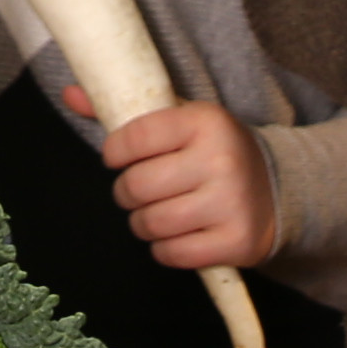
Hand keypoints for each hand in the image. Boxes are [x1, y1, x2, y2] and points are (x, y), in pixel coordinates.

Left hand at [97, 95, 280, 275]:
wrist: (277, 189)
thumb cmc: (212, 152)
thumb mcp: (178, 121)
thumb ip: (124, 111)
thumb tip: (70, 93)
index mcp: (204, 121)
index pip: (133, 137)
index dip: (114, 152)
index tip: (118, 157)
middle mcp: (220, 160)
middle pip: (137, 186)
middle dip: (126, 193)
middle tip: (138, 191)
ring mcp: (230, 203)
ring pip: (151, 223)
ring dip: (143, 223)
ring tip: (157, 212)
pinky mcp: (236, 241)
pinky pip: (173, 254)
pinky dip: (165, 249)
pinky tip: (178, 234)